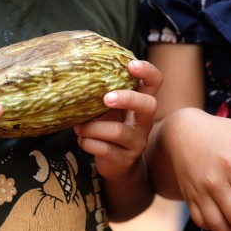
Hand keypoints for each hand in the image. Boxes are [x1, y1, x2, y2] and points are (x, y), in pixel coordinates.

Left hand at [73, 60, 161, 180]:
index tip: (131, 65)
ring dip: (93, 127)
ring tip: (78, 127)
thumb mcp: (111, 110)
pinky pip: (106, 149)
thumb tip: (74, 77)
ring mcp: (137, 142)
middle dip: (127, 98)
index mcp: (142, 103)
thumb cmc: (111, 128)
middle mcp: (145, 122)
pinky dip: (88, 143)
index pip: (155, 82)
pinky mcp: (125, 160)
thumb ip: (103, 95)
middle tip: (106, 99)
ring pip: (118, 131)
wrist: (118, 166)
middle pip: (149, 105)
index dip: (147, 71)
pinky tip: (81, 140)